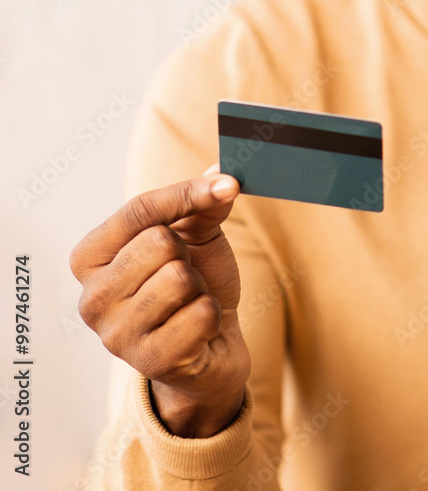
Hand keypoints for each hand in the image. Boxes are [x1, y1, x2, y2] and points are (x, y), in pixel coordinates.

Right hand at [70, 165, 249, 437]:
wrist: (214, 345)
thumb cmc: (195, 284)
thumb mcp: (196, 237)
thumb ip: (202, 204)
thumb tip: (224, 175)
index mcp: (90, 258)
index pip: (139, 210)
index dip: (188, 193)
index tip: (228, 185)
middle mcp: (91, 298)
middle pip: (160, 242)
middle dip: (188, 256)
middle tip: (186, 279)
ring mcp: (117, 335)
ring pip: (180, 279)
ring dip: (200, 289)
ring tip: (189, 305)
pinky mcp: (150, 362)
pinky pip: (201, 314)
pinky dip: (213, 317)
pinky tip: (199, 331)